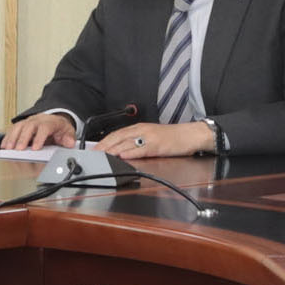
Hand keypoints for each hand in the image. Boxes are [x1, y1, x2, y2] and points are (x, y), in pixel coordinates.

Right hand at [1, 111, 79, 150]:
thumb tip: (70, 143)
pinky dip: (7, 138)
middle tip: (19, 150)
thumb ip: (69, 138)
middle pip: (28, 127)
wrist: (54, 119)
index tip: (36, 148)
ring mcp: (27, 122)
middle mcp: (37, 120)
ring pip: (18, 127)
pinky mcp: (20, 125)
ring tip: (8, 149)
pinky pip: (12, 130)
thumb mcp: (68, 132)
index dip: (39, 138)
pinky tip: (4, 146)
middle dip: (23, 139)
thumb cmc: (58, 128)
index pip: (44, 128)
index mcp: (49, 122)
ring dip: (12, 138)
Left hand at [99, 120, 216, 160]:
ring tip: (103, 155)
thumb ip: (137, 142)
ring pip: (127, 143)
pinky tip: (122, 156)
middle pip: (119, 137)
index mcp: (140, 128)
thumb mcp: (151, 137)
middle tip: (94, 153)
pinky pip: (141, 149)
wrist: (190, 135)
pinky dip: (131, 152)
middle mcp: (142, 130)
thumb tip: (121, 151)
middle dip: (105, 145)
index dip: (104, 141)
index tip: (94, 148)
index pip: (117, 133)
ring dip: (113, 150)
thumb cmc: (172, 138)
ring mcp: (149, 137)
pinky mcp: (157, 145)